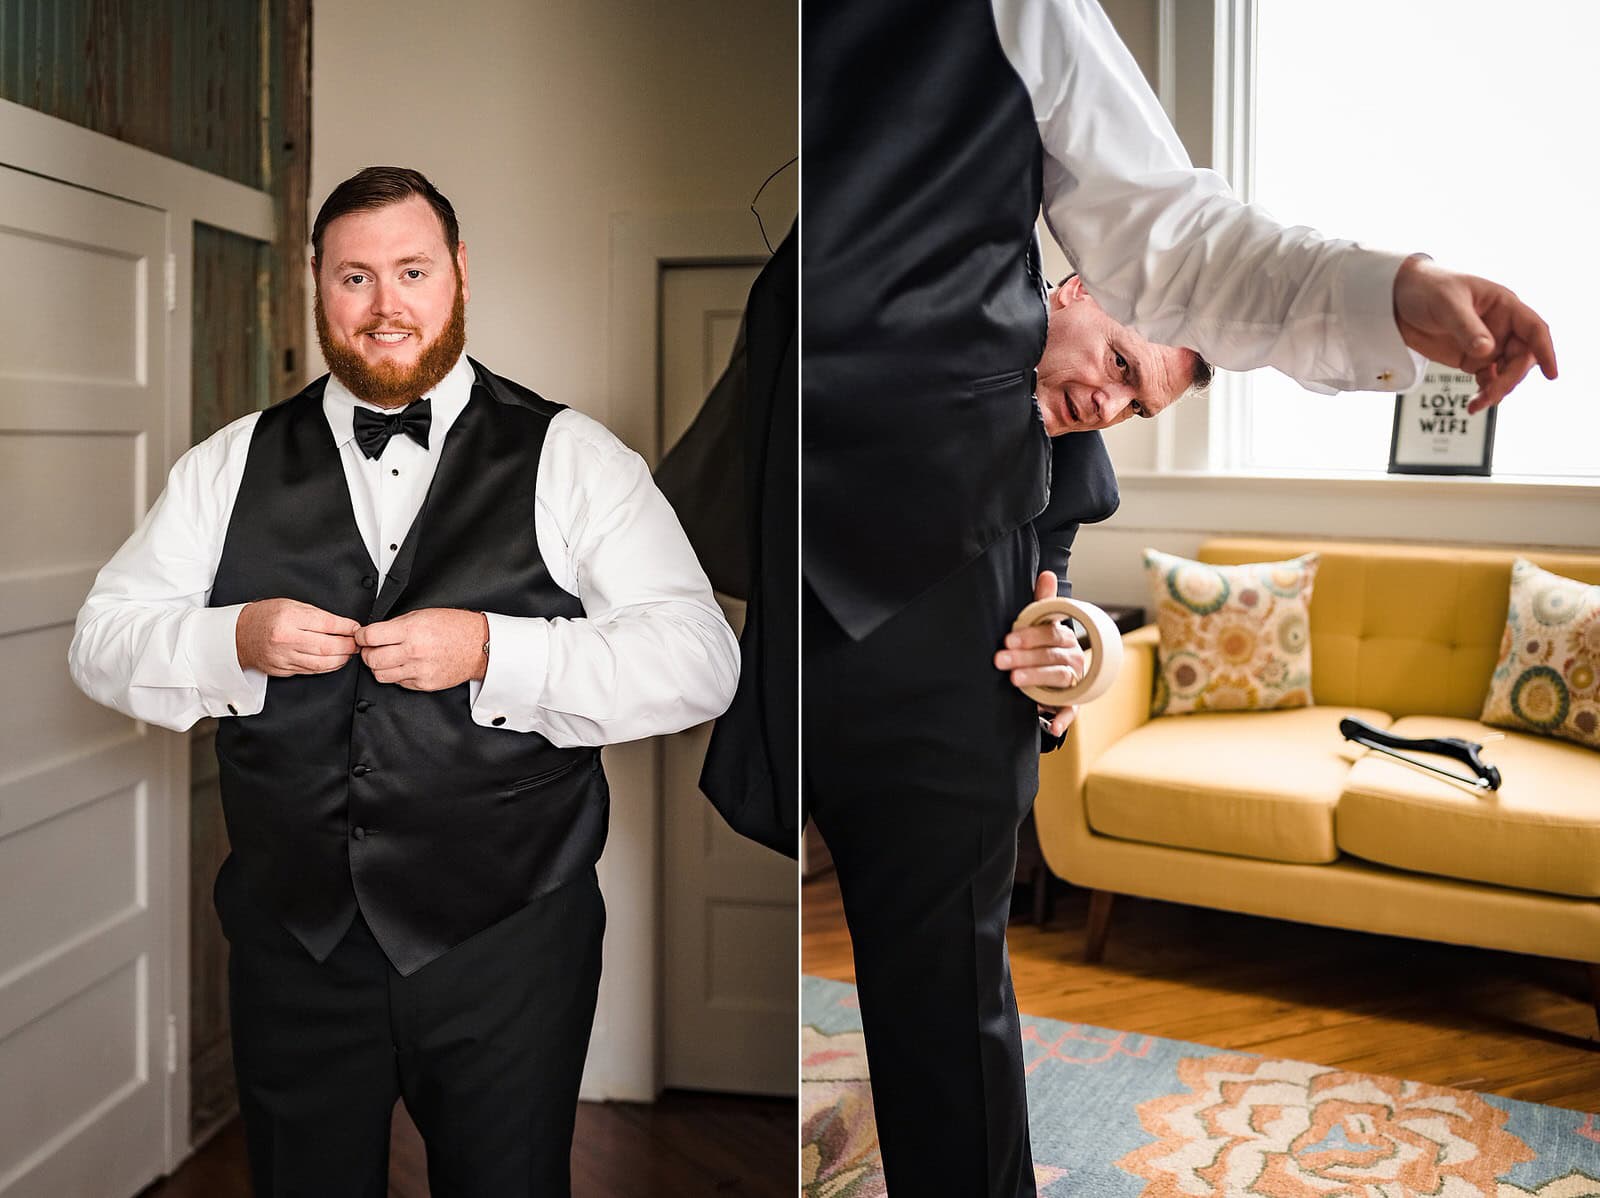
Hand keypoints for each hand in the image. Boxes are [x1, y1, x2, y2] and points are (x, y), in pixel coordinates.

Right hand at [236, 599, 359, 675]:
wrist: (238, 635)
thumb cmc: (264, 617)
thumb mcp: (290, 604)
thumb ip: (317, 615)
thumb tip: (343, 624)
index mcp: (288, 618)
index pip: (326, 624)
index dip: (347, 628)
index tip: (356, 628)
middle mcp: (286, 639)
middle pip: (327, 647)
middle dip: (348, 646)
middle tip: (357, 643)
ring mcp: (284, 657)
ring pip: (322, 663)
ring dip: (341, 659)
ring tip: (348, 652)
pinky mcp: (283, 670)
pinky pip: (312, 671)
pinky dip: (327, 667)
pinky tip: (334, 661)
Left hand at [355, 608, 489, 690]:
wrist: (479, 646)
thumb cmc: (454, 627)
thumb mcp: (423, 614)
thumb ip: (397, 625)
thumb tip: (374, 633)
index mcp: (412, 630)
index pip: (370, 636)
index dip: (361, 636)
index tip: (362, 636)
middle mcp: (414, 651)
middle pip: (372, 659)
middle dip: (367, 653)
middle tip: (372, 648)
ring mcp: (419, 670)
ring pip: (381, 675)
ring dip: (380, 667)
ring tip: (388, 658)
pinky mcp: (425, 684)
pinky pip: (399, 683)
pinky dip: (397, 675)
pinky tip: (406, 665)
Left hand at [995, 571, 1082, 737]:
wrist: (1059, 675)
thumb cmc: (1043, 645)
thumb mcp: (1042, 623)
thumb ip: (1043, 601)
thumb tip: (1046, 572)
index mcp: (1064, 637)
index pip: (1052, 633)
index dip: (1031, 636)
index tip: (1008, 639)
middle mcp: (1073, 658)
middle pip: (1051, 656)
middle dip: (1025, 658)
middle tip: (999, 660)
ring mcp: (1074, 681)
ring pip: (1059, 678)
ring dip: (1037, 680)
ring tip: (1013, 680)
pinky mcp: (1073, 703)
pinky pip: (1071, 711)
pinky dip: (1062, 719)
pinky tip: (1050, 726)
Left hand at [1392, 254, 1556, 412]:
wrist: (1397, 299)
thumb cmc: (1428, 289)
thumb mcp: (1447, 304)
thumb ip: (1467, 328)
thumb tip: (1488, 351)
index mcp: (1504, 306)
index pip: (1534, 329)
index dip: (1545, 350)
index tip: (1551, 374)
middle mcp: (1501, 327)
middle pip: (1521, 357)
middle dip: (1511, 378)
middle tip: (1492, 394)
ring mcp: (1487, 344)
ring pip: (1506, 372)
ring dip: (1497, 390)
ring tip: (1477, 404)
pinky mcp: (1471, 359)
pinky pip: (1487, 380)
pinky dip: (1484, 393)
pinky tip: (1473, 404)